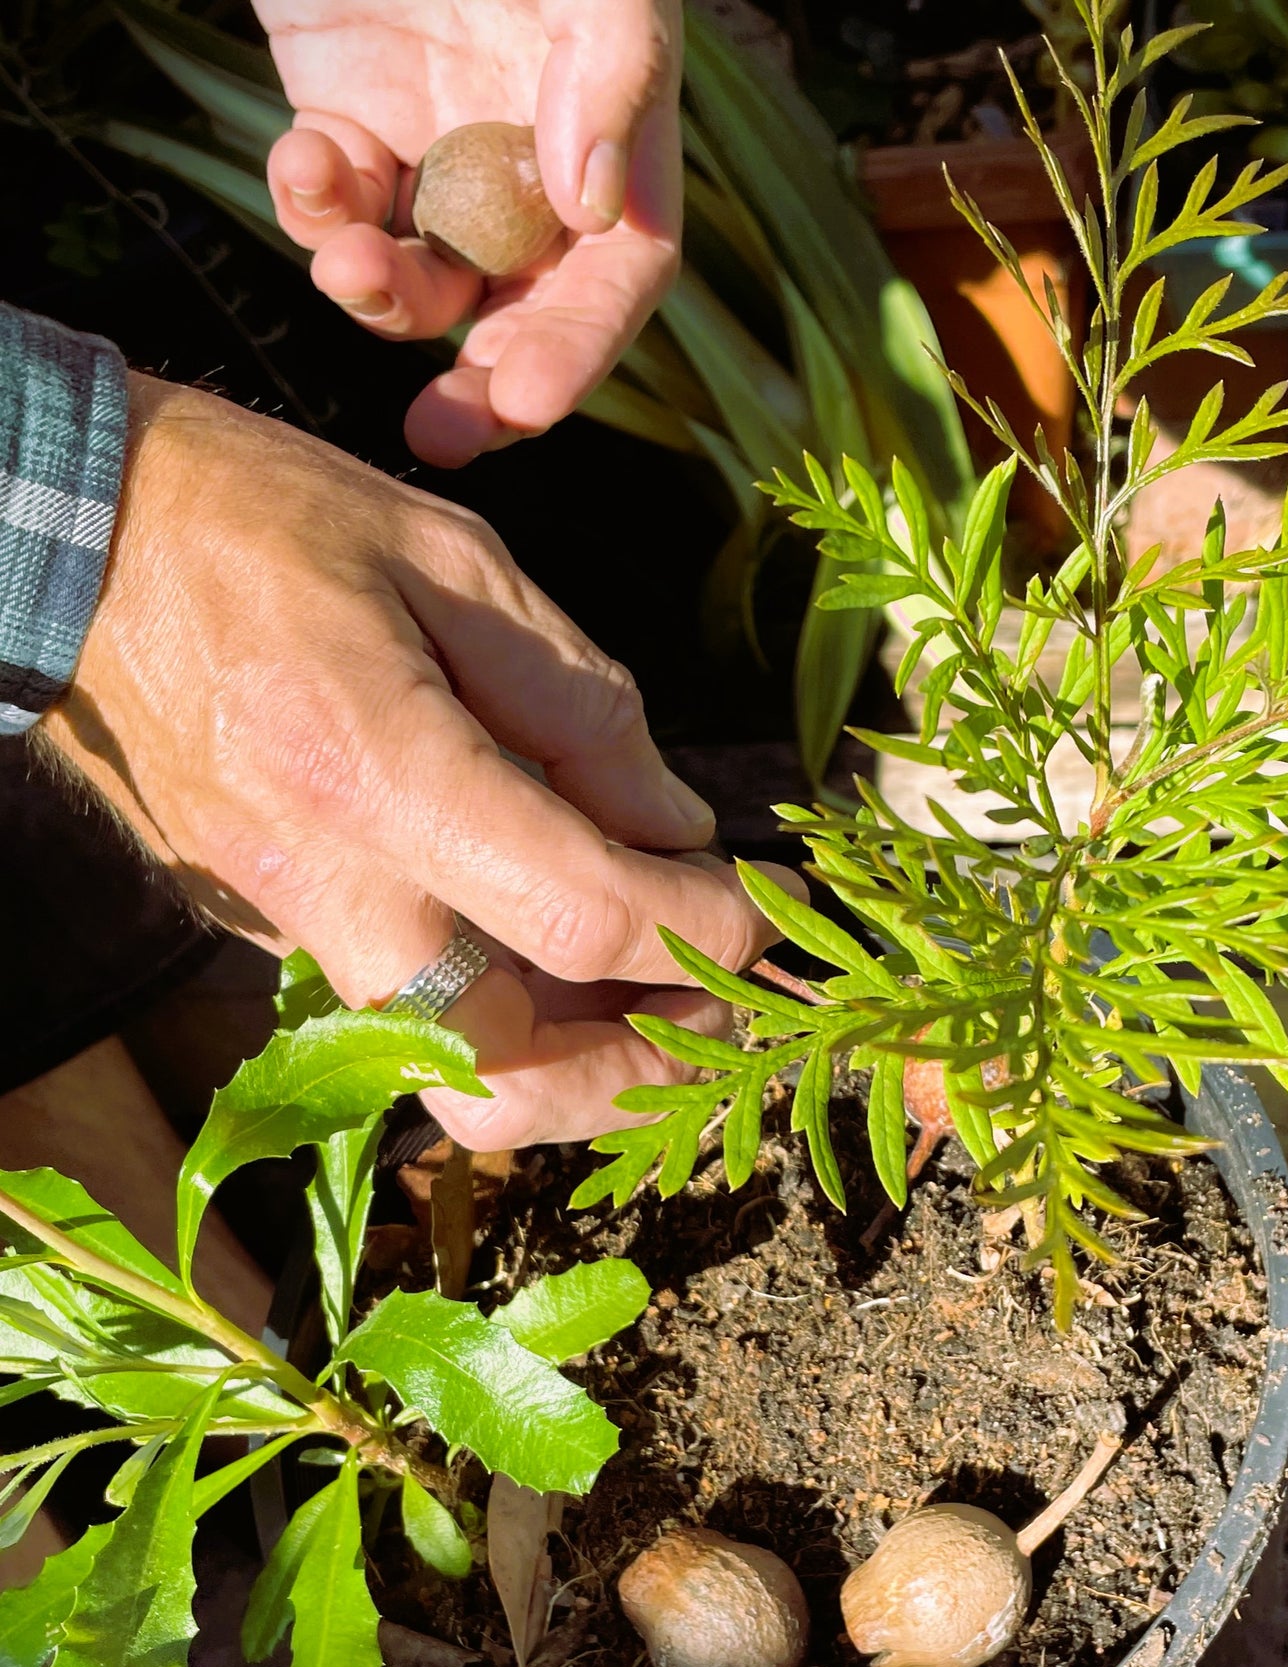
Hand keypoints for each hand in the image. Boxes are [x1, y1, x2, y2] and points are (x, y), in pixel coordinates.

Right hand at [51, 379, 793, 1150]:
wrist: (87, 547)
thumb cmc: (273, 524)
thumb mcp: (460, 565)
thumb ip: (583, 710)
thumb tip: (677, 829)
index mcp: (381, 770)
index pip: (582, 916)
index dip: (701, 935)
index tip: (762, 911)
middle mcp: (327, 882)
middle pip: (500, 1082)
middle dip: (633, 1079)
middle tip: (714, 1011)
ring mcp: (285, 924)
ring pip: (451, 1071)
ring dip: (575, 1056)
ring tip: (656, 978)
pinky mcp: (269, 930)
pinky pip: (409, 1012)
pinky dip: (506, 1005)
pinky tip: (555, 932)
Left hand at [256, 0, 681, 463]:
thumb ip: (611, 69)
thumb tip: (593, 203)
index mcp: (615, 139)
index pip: (617, 279)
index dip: (579, 352)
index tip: (526, 402)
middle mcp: (533, 164)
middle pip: (521, 309)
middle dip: (480, 381)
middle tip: (439, 432)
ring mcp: (440, 149)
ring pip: (418, 275)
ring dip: (377, 290)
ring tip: (345, 256)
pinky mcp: (352, 122)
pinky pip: (337, 206)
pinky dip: (314, 206)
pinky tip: (308, 160)